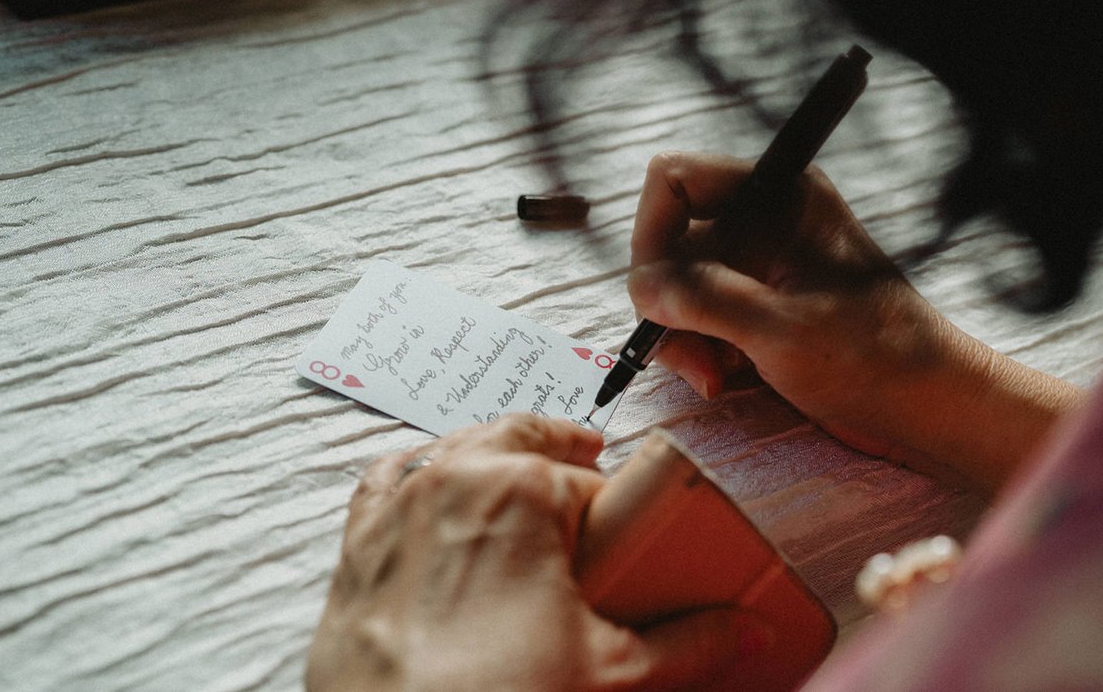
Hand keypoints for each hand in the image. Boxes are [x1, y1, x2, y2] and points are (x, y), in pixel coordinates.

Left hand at [307, 415, 765, 691]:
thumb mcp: (610, 672)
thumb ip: (688, 643)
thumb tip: (744, 629)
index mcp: (524, 486)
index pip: (592, 481)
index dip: (615, 508)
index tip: (625, 537)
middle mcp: (456, 476)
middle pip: (522, 435)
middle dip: (558, 449)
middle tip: (588, 471)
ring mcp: (399, 505)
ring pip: (456, 448)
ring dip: (493, 454)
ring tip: (523, 479)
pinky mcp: (358, 542)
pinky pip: (387, 479)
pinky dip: (416, 476)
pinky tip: (434, 493)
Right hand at [628, 152, 1084, 492]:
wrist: (929, 404)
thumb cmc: (874, 358)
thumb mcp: (781, 330)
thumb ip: (707, 300)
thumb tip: (645, 289)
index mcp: (780, 197)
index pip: (676, 180)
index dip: (651, 233)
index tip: (655, 294)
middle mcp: (766, 219)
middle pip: (671, 239)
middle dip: (667, 301)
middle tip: (690, 359)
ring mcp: (762, 262)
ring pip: (680, 283)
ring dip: (682, 334)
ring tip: (713, 378)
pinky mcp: (762, 302)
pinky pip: (702, 312)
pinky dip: (701, 348)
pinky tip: (725, 379)